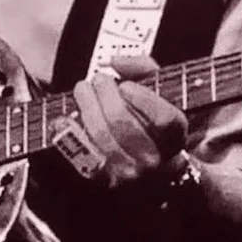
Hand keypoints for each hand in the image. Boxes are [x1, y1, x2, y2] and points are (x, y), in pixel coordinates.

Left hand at [69, 54, 186, 190]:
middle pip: (125, 123)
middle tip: (98, 80)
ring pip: (102, 135)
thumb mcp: (160, 93)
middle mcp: (156, 159)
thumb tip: (115, 62)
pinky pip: (84, 153)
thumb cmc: (152, 125)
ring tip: (83, 90)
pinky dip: (72, 132)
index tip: (126, 86)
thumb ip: (144, 68)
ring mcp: (130, 173)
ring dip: (87, 106)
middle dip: (106, 94)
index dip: (143, 99)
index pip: (164, 119)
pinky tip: (67, 117)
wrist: (151, 173)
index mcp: (175, 137)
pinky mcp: (106, 180)